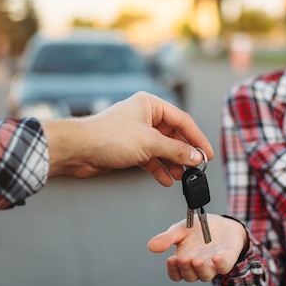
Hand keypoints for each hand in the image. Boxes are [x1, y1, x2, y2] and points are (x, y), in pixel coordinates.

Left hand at [43, 91, 213, 184]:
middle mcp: (145, 116)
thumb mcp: (150, 143)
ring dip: (173, 163)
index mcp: (151, 105)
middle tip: (196, 168)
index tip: (207, 155)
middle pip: (173, 135)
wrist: (78, 150)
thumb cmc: (109, 136)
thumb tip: (196, 157)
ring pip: (162, 148)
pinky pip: (150, 158)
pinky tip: (166, 180)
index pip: (183, 121)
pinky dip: (158, 168)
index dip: (197, 139)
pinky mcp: (129, 148)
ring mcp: (137, 133)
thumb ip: (177, 151)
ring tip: (182, 177)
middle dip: (184, 153)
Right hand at [148, 214, 247, 281]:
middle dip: (186, 268)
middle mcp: (197, 266)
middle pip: (190, 276)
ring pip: (205, 276)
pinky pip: (224, 267)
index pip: (176, 273)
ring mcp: (212, 265)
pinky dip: (220, 264)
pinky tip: (216, 257)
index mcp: (184, 261)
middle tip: (183, 258)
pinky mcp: (227, 260)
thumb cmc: (198, 229)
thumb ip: (168, 238)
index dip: (173, 269)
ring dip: (201, 269)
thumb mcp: (181, 230)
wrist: (221, 223)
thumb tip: (151, 246)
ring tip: (196, 260)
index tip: (170, 259)